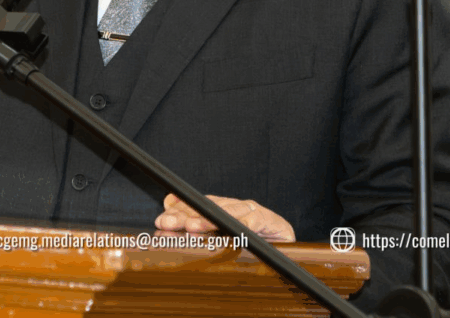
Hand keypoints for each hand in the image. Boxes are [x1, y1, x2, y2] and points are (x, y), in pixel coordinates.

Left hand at [155, 194, 294, 240]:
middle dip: (186, 215)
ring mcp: (254, 212)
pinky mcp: (273, 222)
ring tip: (192, 228)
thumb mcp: (223, 237)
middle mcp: (237, 207)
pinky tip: (234, 230)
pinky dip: (246, 224)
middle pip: (209, 207)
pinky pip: (257, 222)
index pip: (198, 206)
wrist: (288, 244)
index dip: (179, 211)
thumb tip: (167, 216)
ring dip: (209, 220)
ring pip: (229, 213)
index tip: (161, 219)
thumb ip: (198, 229)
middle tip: (168, 223)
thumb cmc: (254, 242)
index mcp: (224, 210)